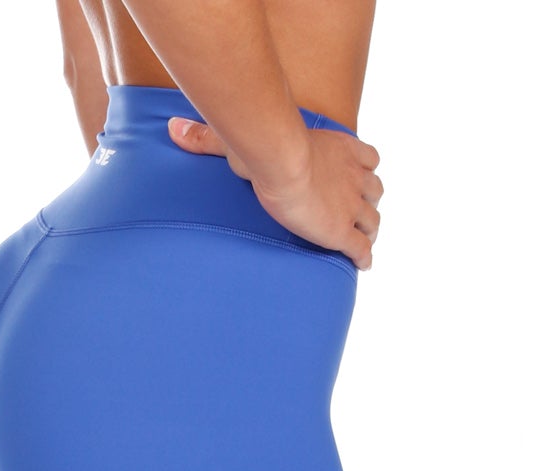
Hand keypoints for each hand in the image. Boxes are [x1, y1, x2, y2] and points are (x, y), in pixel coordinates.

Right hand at [169, 116, 382, 269]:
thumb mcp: (240, 140)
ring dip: (369, 229)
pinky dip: (364, 258)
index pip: (366, 157)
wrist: (282, 165)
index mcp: (340, 150)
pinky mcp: (344, 232)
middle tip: (359, 213)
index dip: (364, 169)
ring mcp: (351, 205)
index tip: (359, 177)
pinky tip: (361, 265)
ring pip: (374, 219)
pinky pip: (362, 250)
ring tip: (362, 240)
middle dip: (370, 201)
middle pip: (375, 189)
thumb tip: (172, 128)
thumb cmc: (266, 147)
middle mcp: (352, 177)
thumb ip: (208, 137)